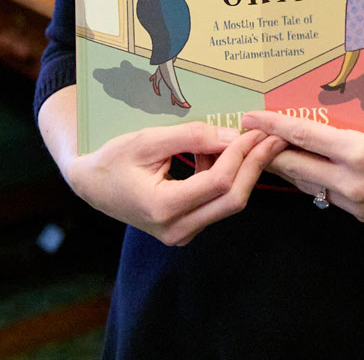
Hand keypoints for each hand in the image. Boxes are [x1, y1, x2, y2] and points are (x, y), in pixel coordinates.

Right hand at [61, 122, 285, 246]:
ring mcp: (182, 233)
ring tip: (250, 138)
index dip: (241, 154)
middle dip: (255, 165)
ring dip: (244, 170)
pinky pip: (217, 204)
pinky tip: (223, 153)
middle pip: (232, 200)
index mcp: (162, 208)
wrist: (92, 184)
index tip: (255, 129)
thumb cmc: (113, 159)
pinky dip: (227, 177)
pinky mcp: (187, 227)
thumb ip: (191, 138)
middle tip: (272, 136)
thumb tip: (232, 135)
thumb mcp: (147, 140)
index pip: (218, 183)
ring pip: (228, 203)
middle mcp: (175, 229)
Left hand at [238, 112, 363, 223]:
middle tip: (251, 135)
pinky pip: (329, 194)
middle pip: (295, 166)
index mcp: (363, 152)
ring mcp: (358, 203)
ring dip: (292, 166)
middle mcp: (354, 182)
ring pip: (309, 183)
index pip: (303, 136)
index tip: (250, 117)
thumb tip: (325, 110)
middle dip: (269, 150)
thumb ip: (359, 123)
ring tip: (276, 148)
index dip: (272, 125)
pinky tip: (314, 165)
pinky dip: (317, 179)